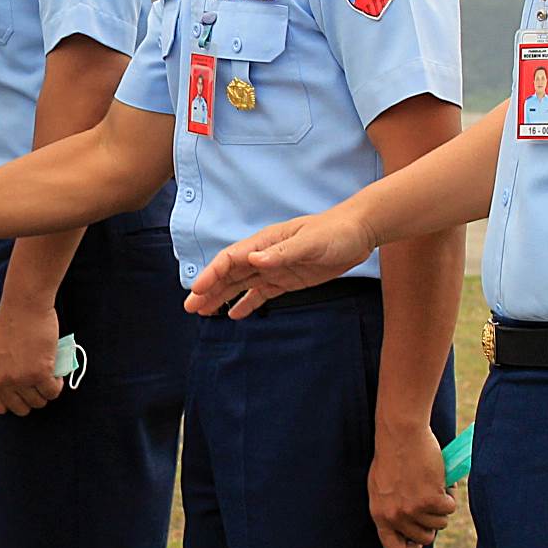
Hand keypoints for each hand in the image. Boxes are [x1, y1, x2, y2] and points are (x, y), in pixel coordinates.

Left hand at [0, 296, 61, 415]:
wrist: (25, 306)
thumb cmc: (11, 321)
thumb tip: (6, 386)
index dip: (13, 403)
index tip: (22, 396)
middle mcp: (2, 380)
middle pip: (21, 408)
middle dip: (32, 400)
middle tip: (39, 386)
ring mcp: (21, 379)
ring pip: (39, 402)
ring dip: (45, 392)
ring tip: (48, 378)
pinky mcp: (40, 374)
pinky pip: (52, 392)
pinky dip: (57, 386)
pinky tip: (57, 374)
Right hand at [184, 206, 375, 317]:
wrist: (358, 233)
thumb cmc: (335, 232)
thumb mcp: (310, 242)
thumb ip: (282, 252)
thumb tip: (254, 259)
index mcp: (265, 243)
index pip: (231, 259)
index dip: (212, 274)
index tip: (197, 290)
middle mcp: (265, 255)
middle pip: (229, 274)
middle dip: (208, 290)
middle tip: (190, 307)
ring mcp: (274, 268)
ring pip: (240, 285)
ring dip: (221, 297)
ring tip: (202, 312)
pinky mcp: (287, 280)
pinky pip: (261, 294)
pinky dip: (247, 304)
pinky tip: (233, 315)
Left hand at [367, 425, 457, 547]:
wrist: (401, 433)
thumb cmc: (392, 454)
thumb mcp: (383, 487)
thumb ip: (392, 507)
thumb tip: (409, 525)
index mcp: (379, 514)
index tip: (418, 543)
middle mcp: (394, 516)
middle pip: (424, 538)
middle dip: (432, 523)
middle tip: (433, 504)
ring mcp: (412, 509)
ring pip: (440, 523)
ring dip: (442, 507)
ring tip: (436, 485)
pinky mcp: (430, 499)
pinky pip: (450, 507)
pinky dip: (451, 494)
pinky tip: (443, 480)